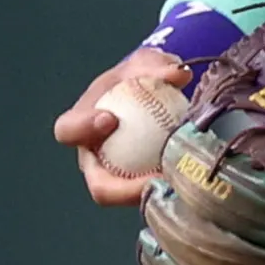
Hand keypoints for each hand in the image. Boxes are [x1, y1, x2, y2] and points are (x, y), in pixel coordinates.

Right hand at [52, 48, 191, 205]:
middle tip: (155, 177)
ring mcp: (118, 180)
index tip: (110, 119)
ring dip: (155, 196)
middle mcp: (95, 160)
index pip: (68, 130)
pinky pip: (157, 197)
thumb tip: (178, 74)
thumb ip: (158, 64)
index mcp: (81, 125)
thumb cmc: (139, 77)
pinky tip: (197, 183)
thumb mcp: (146, 63)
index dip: (82, 128)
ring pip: (132, 200)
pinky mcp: (143, 189)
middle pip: (99, 186)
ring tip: (181, 185)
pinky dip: (174, 192)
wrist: (153, 96)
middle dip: (122, 189)